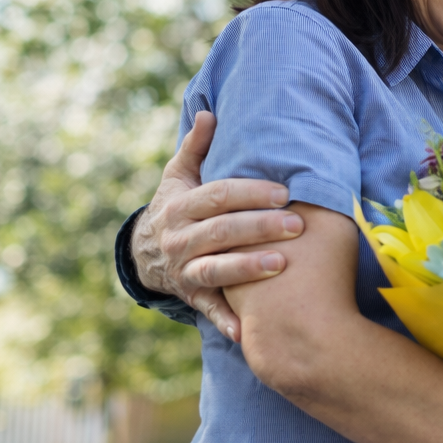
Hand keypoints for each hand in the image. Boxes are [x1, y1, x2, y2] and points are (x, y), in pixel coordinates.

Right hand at [132, 111, 298, 339]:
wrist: (145, 255)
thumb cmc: (177, 205)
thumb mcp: (178, 175)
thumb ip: (197, 147)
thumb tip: (209, 112)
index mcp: (180, 206)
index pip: (217, 196)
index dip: (250, 193)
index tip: (284, 192)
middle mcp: (180, 239)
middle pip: (221, 232)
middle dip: (259, 228)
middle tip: (298, 225)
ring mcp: (184, 270)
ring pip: (215, 270)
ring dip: (248, 269)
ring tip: (282, 264)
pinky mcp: (191, 297)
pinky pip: (210, 310)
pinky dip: (227, 321)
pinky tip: (249, 330)